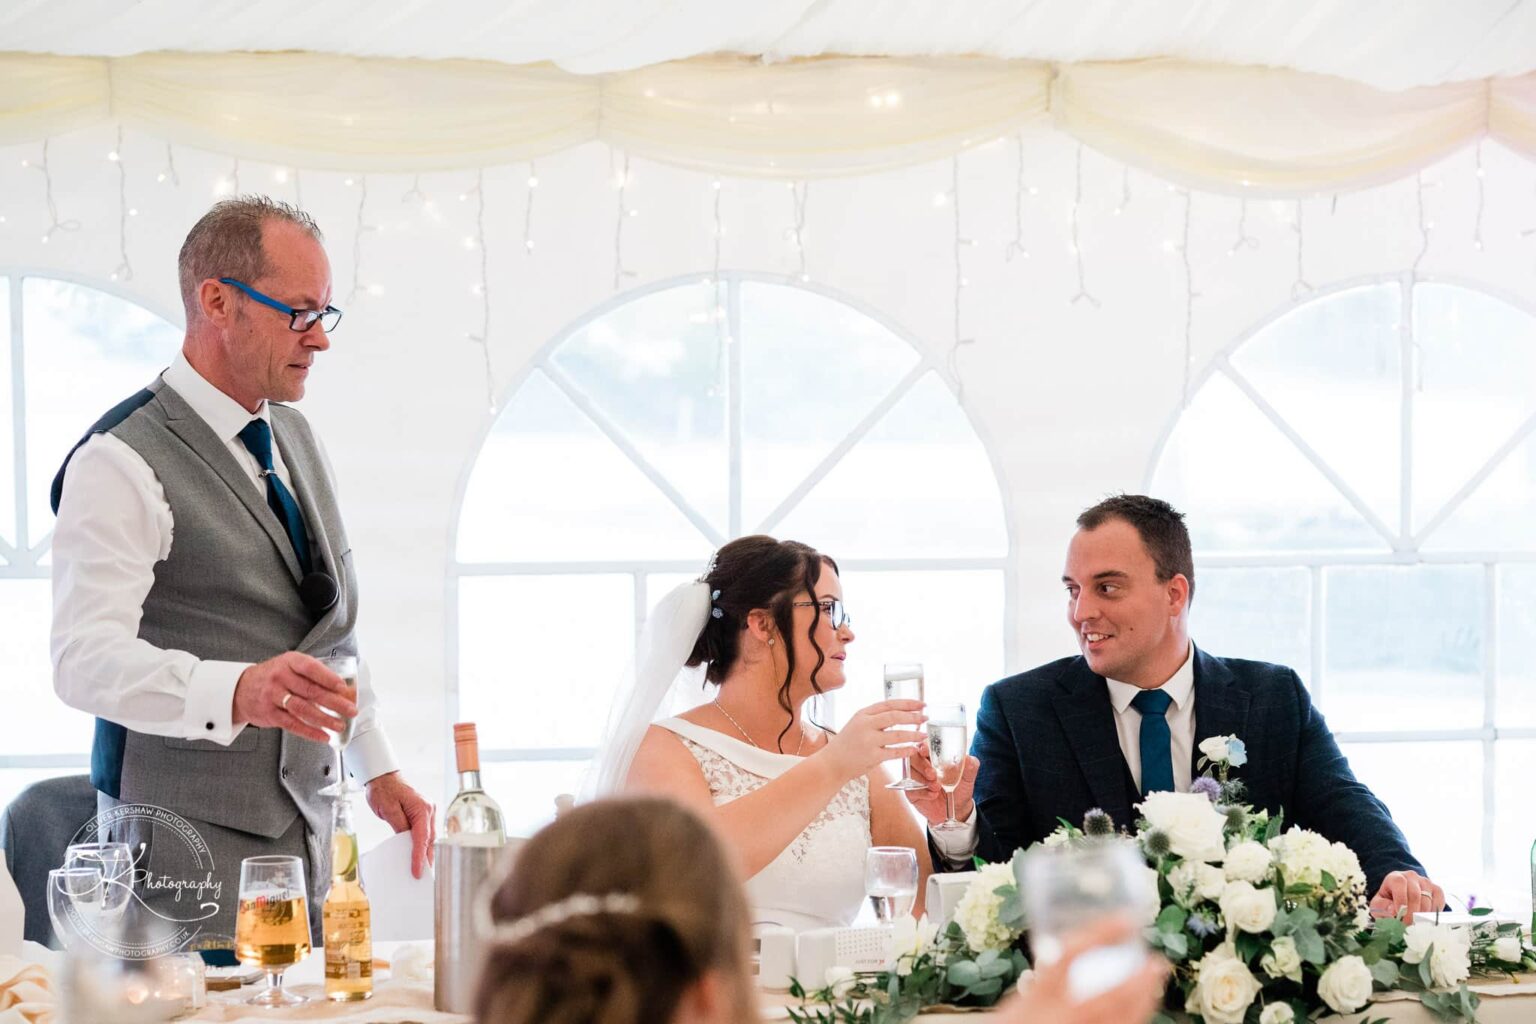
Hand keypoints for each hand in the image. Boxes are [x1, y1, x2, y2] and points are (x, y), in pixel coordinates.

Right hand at [232, 651, 356, 742]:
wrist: (241, 688)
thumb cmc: (274, 676)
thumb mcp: (290, 666)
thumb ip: (313, 675)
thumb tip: (343, 691)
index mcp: (290, 662)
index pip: (311, 668)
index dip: (328, 678)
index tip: (343, 687)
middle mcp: (280, 677)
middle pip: (311, 691)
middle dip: (334, 702)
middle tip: (351, 710)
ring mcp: (273, 696)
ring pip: (302, 709)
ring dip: (324, 719)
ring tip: (339, 725)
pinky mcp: (269, 714)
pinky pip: (292, 724)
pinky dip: (309, 732)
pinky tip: (323, 735)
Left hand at [365, 771, 436, 878]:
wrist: (382, 776)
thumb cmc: (383, 790)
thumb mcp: (388, 810)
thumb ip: (399, 827)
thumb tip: (406, 843)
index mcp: (422, 809)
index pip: (422, 838)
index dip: (419, 857)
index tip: (417, 872)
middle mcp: (428, 810)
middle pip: (429, 839)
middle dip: (426, 858)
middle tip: (423, 876)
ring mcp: (426, 811)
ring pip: (428, 837)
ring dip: (426, 852)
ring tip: (422, 869)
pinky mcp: (421, 813)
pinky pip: (424, 832)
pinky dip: (422, 844)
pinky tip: (418, 854)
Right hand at [820, 700, 926, 780]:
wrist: (832, 763)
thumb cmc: (847, 743)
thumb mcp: (858, 724)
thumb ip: (875, 718)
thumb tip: (901, 713)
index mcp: (863, 713)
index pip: (889, 704)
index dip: (908, 703)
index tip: (921, 704)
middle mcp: (865, 724)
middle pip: (895, 716)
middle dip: (913, 716)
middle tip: (926, 717)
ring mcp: (868, 741)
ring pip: (898, 735)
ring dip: (914, 734)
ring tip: (924, 734)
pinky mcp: (872, 756)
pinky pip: (895, 752)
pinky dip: (907, 750)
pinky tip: (914, 749)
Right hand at [906, 744, 978, 826]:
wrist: (957, 809)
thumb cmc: (960, 788)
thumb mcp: (968, 776)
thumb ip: (970, 765)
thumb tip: (967, 759)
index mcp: (934, 755)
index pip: (923, 744)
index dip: (923, 745)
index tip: (925, 750)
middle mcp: (922, 764)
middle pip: (912, 756)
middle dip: (922, 765)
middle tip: (933, 774)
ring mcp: (915, 777)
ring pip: (909, 772)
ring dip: (922, 779)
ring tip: (936, 787)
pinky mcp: (911, 791)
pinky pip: (910, 788)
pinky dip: (922, 792)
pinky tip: (933, 795)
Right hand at [998, 916, 1166, 1023]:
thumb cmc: (1016, 1022)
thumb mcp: (1023, 999)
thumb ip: (1043, 980)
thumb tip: (1059, 953)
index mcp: (1039, 996)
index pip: (1069, 956)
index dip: (1101, 934)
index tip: (1125, 918)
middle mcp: (1063, 1017)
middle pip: (1110, 997)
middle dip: (1139, 979)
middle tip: (1157, 960)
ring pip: (1123, 1020)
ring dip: (1145, 1000)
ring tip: (1156, 981)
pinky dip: (1136, 1016)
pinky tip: (1143, 1006)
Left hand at [1370, 869, 1444, 923]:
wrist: (1400, 902)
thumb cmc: (1388, 904)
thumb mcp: (1378, 905)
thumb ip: (1382, 907)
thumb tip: (1393, 910)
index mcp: (1395, 877)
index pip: (1399, 883)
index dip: (1400, 899)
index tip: (1399, 914)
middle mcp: (1411, 876)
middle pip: (1414, 894)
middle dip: (1411, 912)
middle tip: (1408, 925)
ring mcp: (1426, 882)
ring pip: (1427, 899)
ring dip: (1421, 915)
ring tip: (1415, 925)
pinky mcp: (1437, 890)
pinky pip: (1438, 901)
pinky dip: (1432, 913)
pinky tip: (1425, 919)